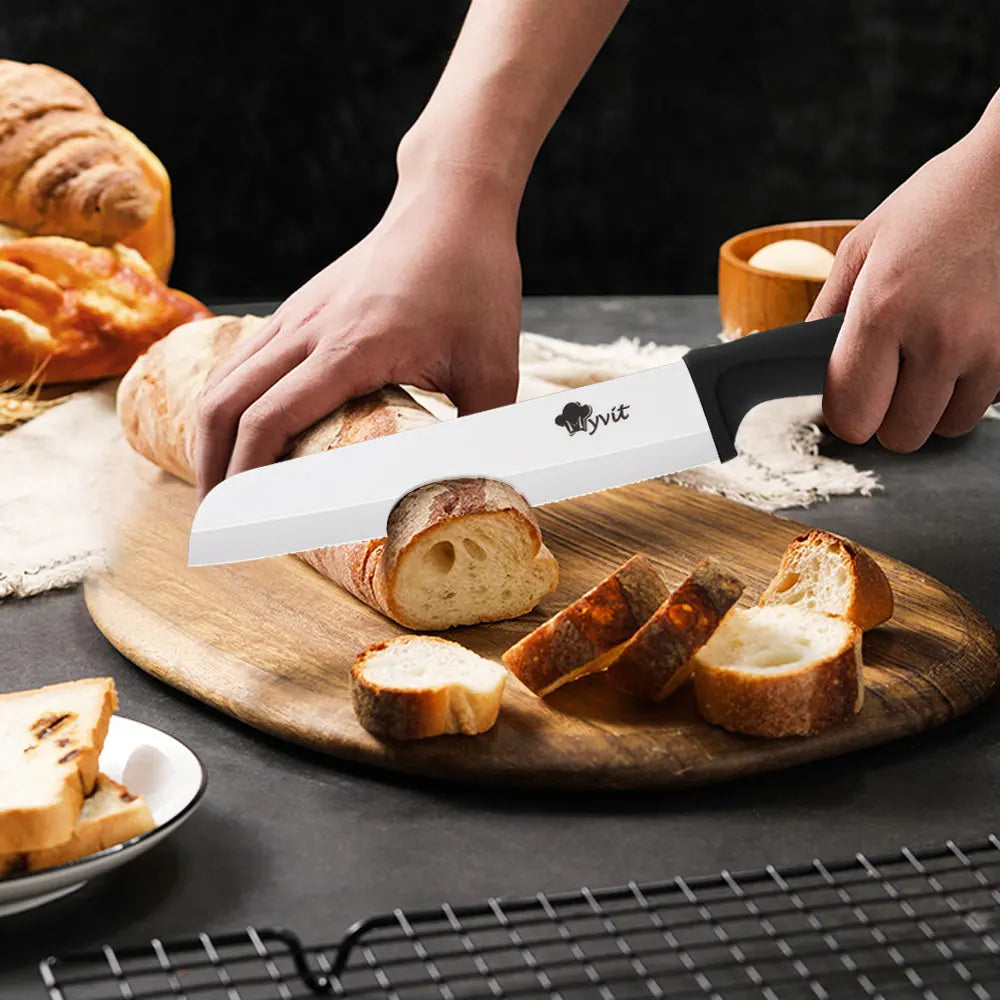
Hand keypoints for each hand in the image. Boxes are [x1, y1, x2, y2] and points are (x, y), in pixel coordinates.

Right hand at [194, 172, 521, 497]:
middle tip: (219, 519)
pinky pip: (245, 358)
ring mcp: (298, 314)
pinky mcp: (301, 307)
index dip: (245, 476)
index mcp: (351, 348)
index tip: (243, 520)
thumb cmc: (473, 276)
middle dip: (212, 466)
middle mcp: (309, 330)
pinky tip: (242, 426)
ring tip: (222, 483)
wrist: (451, 202)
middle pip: (224, 402)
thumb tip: (482, 490)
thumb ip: (484, 432)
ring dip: (212, 433)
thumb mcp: (492, 364)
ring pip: (225, 378)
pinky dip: (230, 400)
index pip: (269, 420)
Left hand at [809, 118, 999, 451]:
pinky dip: (970, 388)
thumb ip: (828, 310)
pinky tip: (966, 347)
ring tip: (930, 360)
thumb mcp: (865, 245)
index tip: (849, 396)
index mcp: (884, 310)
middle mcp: (939, 338)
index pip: (851, 415)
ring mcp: (990, 349)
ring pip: (946, 427)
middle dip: (887, 417)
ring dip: (933, 406)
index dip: (845, 413)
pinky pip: (985, 403)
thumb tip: (803, 358)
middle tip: (889, 381)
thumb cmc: (940, 202)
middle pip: (899, 436)